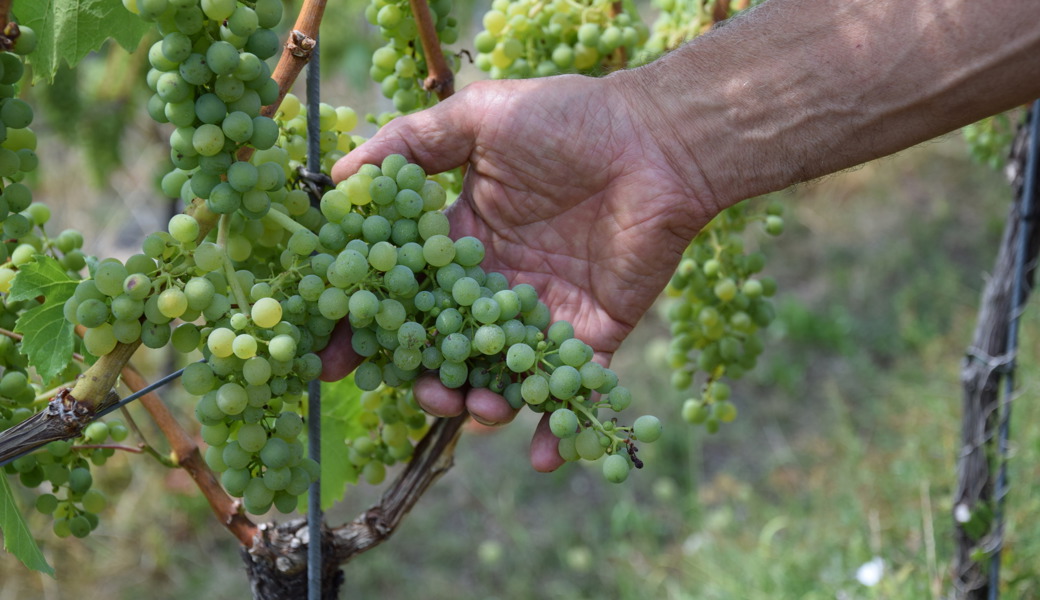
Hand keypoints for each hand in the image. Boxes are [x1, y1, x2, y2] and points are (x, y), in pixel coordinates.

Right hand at [319, 74, 711, 470]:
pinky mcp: (592, 334)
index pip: (407, 290)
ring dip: (482, 405)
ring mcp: (543, 313)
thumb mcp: (480, 117)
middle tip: (418, 392)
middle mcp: (497, 282)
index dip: (368, 323)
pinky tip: (542, 454)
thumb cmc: (570, 121)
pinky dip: (558, 426)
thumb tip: (339, 182)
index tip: (333, 356)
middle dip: (425, 377)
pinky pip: (571, 389)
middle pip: (447, 345)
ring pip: (500, 375)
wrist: (659, 142)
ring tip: (479, 409)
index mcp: (464, 239)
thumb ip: (410, 145)